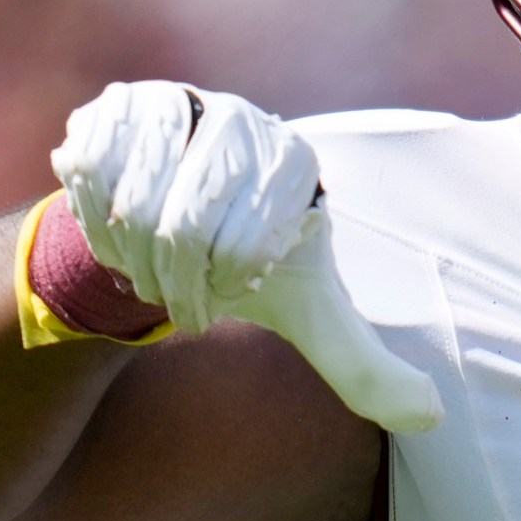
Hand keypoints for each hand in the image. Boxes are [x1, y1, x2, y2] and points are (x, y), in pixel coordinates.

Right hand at [52, 82, 440, 431]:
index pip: (244, 248)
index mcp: (296, 166)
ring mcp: (181, 105)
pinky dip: (91, 217)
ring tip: (144, 259)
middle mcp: (244, 122)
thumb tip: (431, 417)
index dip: (220, 290)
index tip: (224, 290)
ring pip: (131, 204)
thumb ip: (364, 367)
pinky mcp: (121, 104)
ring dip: (128, 254)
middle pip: (183, 226)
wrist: (172, 225)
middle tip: (174, 290)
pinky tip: (111, 223)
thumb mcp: (309, 318)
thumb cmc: (248, 265)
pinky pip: (90, 173)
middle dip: (171, 281)